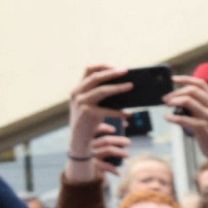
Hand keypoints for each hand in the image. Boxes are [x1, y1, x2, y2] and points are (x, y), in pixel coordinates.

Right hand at [66, 66, 131, 181]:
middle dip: (112, 73)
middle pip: (95, 77)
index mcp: (77, 89)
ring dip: (118, 87)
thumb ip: (101, 94)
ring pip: (101, 90)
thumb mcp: (91, 105)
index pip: (88, 70)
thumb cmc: (88, 122)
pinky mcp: (87, 114)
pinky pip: (107, 110)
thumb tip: (124, 85)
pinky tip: (128, 114)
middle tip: (126, 71)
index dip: (103, 66)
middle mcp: (77, 94)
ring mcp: (81, 103)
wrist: (78, 141)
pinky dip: (119, 112)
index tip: (117, 67)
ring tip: (131, 86)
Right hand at [88, 123, 130, 177]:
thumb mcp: (100, 137)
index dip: (105, 128)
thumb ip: (111, 129)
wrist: (82, 165)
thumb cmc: (96, 145)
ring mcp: (90, 155)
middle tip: (128, 142)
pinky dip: (112, 169)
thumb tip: (124, 124)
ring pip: (108, 151)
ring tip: (127, 154)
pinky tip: (119, 173)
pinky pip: (104, 166)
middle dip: (118, 140)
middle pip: (106, 140)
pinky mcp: (93, 165)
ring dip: (119, 152)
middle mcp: (88, 145)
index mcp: (88, 135)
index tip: (114, 130)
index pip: (96, 129)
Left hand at [164, 77, 207, 173]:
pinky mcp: (203, 128)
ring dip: (173, 101)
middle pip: (192, 90)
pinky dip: (172, 117)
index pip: (201, 83)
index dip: (185, 79)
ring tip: (166, 105)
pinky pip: (183, 119)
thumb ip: (202, 104)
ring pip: (187, 101)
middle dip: (176, 92)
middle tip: (166, 99)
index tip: (173, 79)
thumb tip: (181, 97)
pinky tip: (167, 118)